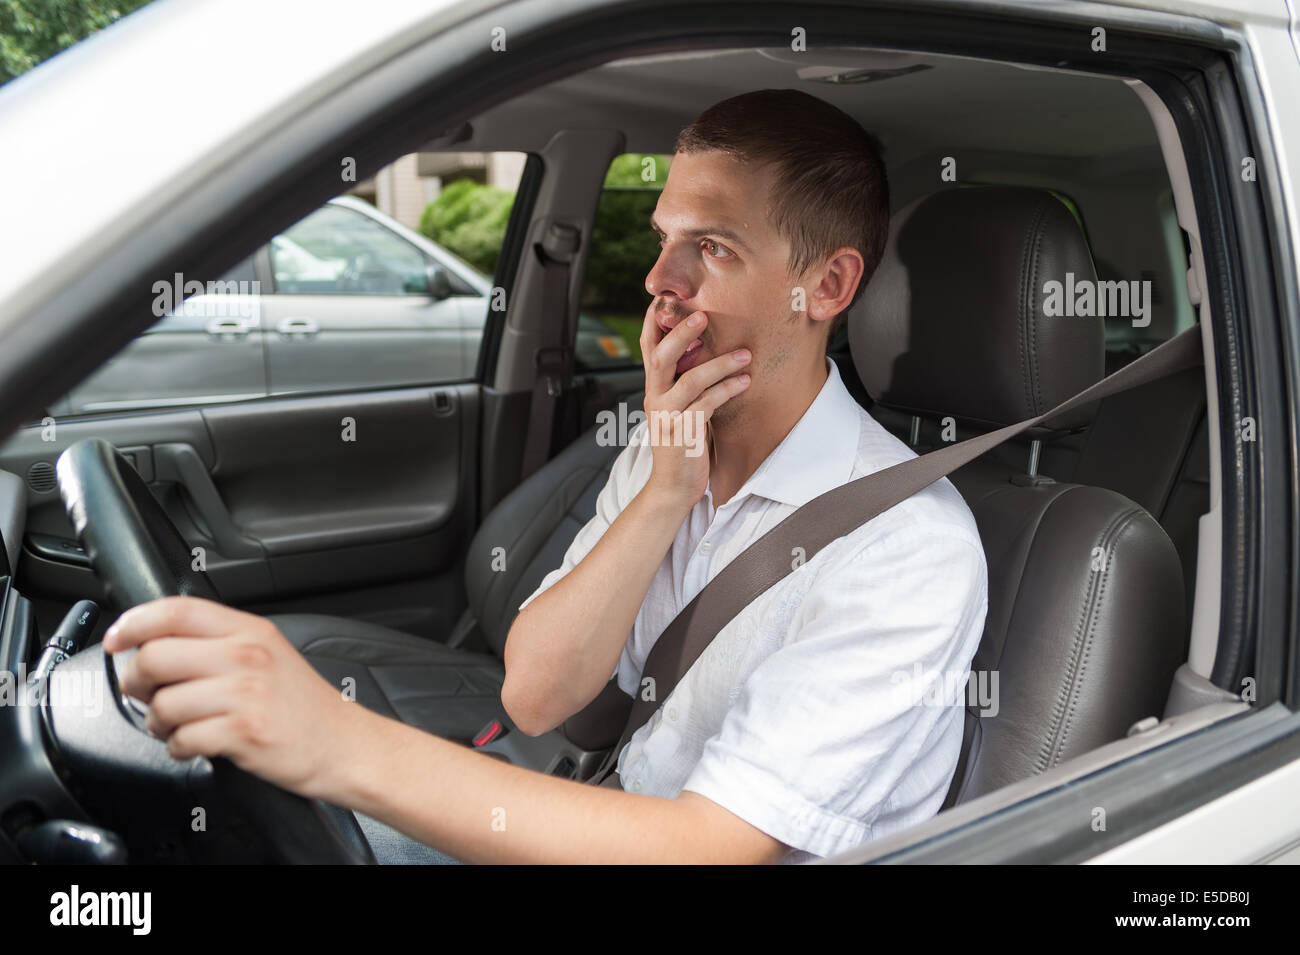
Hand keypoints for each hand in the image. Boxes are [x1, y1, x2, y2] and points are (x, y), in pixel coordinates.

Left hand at [102, 595, 364, 801]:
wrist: (344, 744)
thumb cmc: (303, 705)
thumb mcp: (268, 653)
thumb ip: (218, 641)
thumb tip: (153, 642)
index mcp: (250, 630)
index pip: (176, 611)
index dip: (134, 623)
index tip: (116, 640)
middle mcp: (247, 656)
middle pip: (156, 656)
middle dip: (137, 682)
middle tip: (146, 694)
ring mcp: (246, 694)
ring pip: (163, 703)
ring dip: (158, 722)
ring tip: (177, 726)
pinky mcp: (243, 732)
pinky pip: (181, 739)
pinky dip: (178, 748)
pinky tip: (196, 744)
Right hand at [638, 302, 751, 505]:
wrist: (672, 487)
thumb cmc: (681, 443)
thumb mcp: (678, 407)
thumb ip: (684, 382)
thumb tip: (702, 350)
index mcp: (653, 388)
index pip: (648, 347)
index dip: (655, 321)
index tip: (668, 298)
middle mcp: (655, 398)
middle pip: (661, 357)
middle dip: (682, 333)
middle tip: (703, 315)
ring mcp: (668, 416)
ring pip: (690, 380)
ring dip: (720, 364)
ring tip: (746, 354)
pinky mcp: (685, 433)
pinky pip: (707, 404)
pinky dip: (728, 390)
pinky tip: (745, 382)